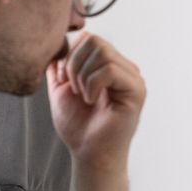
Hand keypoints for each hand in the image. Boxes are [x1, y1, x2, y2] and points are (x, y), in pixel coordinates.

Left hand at [46, 33, 146, 171]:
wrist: (87, 152)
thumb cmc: (79, 126)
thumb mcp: (61, 89)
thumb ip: (58, 66)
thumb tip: (56, 45)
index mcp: (108, 65)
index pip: (89, 38)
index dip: (70, 55)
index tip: (65, 80)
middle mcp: (123, 68)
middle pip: (95, 40)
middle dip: (74, 64)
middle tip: (74, 89)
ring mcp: (132, 78)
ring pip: (102, 52)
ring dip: (83, 76)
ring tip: (84, 96)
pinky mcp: (136, 90)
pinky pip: (110, 70)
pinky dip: (93, 84)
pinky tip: (92, 100)